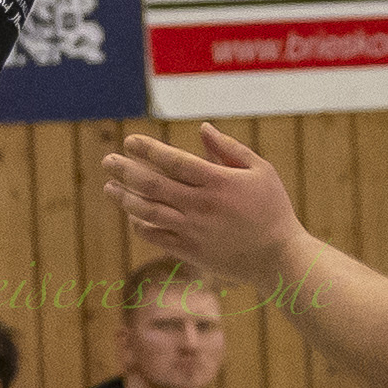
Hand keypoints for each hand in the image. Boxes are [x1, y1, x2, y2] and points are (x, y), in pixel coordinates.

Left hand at [103, 123, 302, 287]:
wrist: (280, 260)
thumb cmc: (272, 210)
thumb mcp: (260, 171)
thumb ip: (229, 149)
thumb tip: (203, 127)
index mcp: (217, 182)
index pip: (173, 161)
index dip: (148, 149)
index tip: (130, 141)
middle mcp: (200, 206)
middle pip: (153, 184)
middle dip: (126, 171)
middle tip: (107, 161)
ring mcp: (193, 231)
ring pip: (148, 212)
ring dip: (124, 198)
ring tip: (108, 187)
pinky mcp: (191, 252)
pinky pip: (157, 237)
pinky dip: (140, 225)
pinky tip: (132, 215)